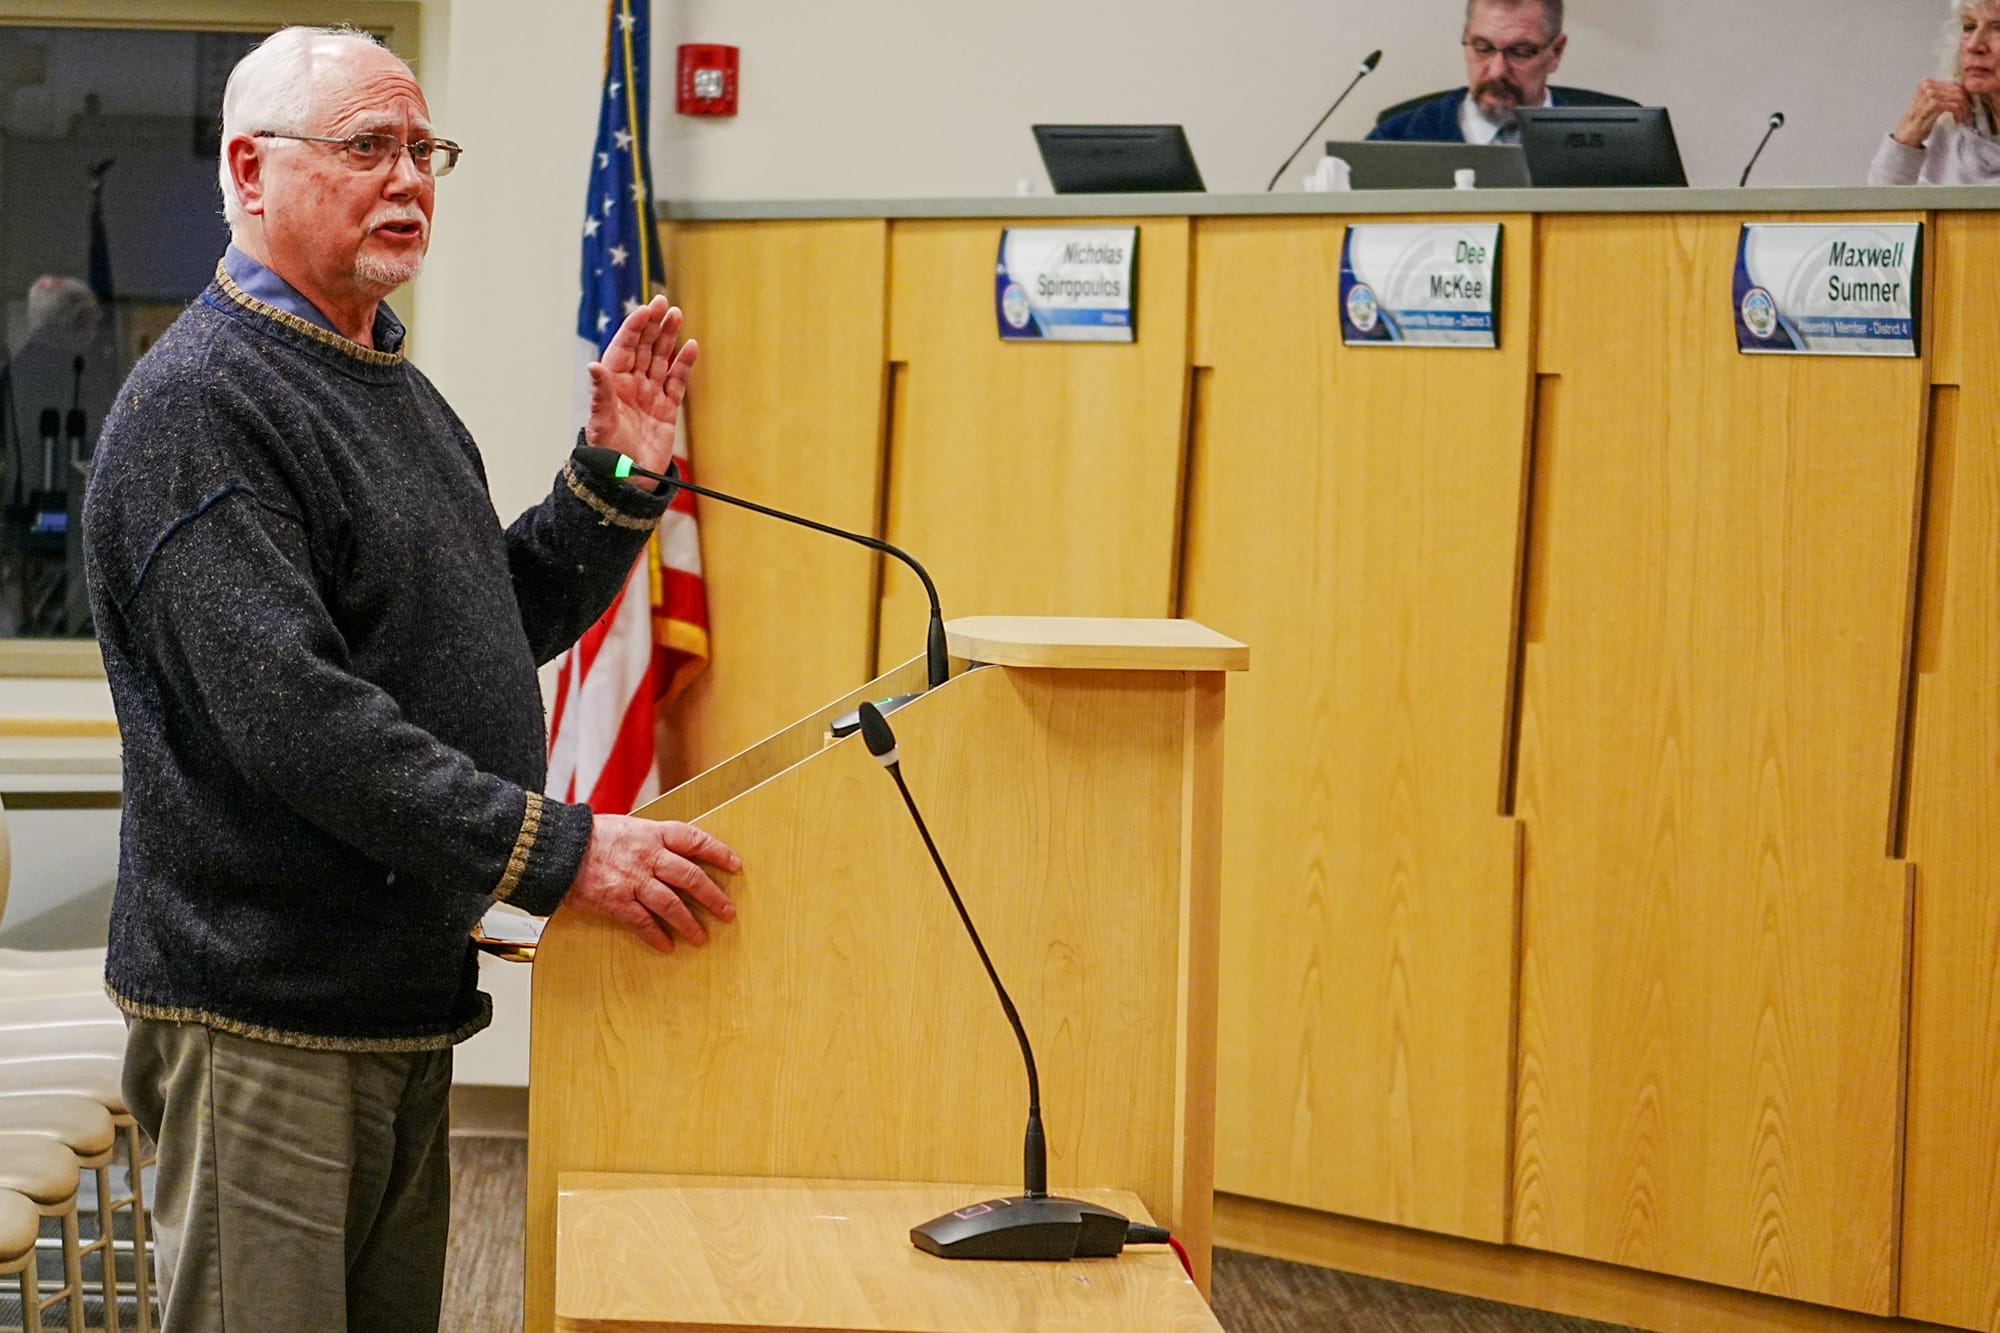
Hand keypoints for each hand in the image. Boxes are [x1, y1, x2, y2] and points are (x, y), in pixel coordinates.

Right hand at [565, 814, 739, 952]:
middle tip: (728, 912)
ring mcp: (632, 879)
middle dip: (713, 896)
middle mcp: (647, 855)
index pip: (694, 840)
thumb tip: (676, 854)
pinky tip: (667, 945)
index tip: (736, 865)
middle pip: (690, 877)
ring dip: (689, 923)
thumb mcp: (628, 827)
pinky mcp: (615, 900)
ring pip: (671, 904)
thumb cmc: (592, 836)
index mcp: (652, 833)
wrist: (556, 848)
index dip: (718, 852)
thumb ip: (652, 840)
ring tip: (701, 937)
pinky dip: (656, 935)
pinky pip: (642, 922)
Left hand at [584, 295, 697, 485]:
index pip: (624, 348)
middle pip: (644, 348)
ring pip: (660, 359)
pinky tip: (690, 347)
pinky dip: (683, 365)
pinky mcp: (666, 409)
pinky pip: (676, 381)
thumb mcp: (601, 423)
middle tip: (664, 303)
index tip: (645, 310)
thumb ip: (601, 393)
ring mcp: (650, 395)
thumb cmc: (608, 454)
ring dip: (668, 338)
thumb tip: (593, 365)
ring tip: (677, 316)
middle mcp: (631, 385)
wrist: (628, 482)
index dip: (634, 328)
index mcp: (613, 384)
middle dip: (653, 325)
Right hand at [1893, 78, 1973, 146]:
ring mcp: (1930, 94)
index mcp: (1925, 82)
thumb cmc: (1917, 121)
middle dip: (1966, 102)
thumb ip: (1940, 94)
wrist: (1905, 135)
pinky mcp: (1935, 104)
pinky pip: (1956, 106)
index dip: (1963, 94)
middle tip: (1968, 113)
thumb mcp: (1927, 102)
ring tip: (1964, 118)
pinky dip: (1960, 113)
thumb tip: (1961, 91)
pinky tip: (1958, 120)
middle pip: (1958, 89)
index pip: (1953, 83)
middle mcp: (1927, 86)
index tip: (1966, 105)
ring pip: (1959, 97)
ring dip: (1965, 109)